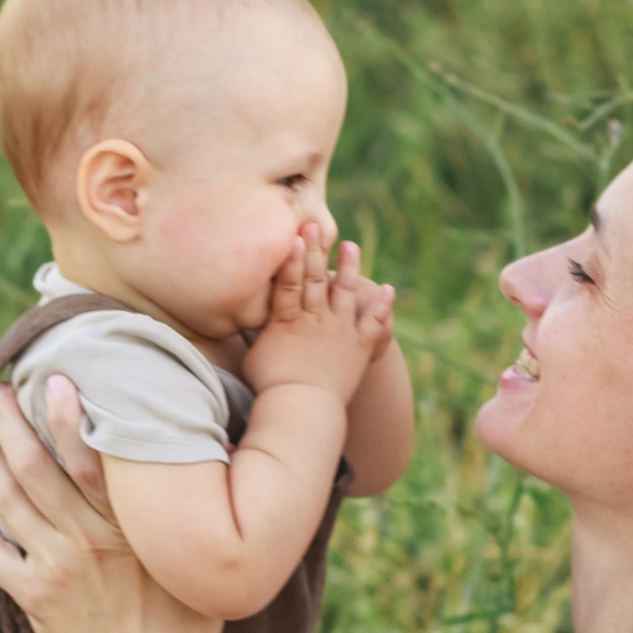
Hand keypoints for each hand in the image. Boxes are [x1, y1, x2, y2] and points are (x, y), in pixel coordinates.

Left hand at [0, 379, 221, 632]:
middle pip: (35, 467)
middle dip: (11, 424)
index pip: (90, 454)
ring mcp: (54, 567)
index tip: (54, 380)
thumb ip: (183, 518)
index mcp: (127, 526)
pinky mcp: (31, 596)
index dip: (66, 413)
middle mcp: (85, 539)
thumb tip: (198, 469)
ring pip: (8, 501)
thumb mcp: (194, 565)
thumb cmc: (185, 629)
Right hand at [243, 230, 395, 411]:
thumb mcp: (253, 356)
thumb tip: (244, 319)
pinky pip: (375, 322)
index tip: (294, 236)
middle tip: (316, 225)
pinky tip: (388, 290)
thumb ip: (257, 334)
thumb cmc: (271, 387)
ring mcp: (340, 331)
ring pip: (346, 292)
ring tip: (351, 246)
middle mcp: (315, 319)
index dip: (290, 258)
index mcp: (287, 321)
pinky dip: (382, 306)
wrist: (304, 408)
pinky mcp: (359, 346)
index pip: (287, 282)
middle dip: (316, 250)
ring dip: (349, 267)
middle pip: (314, 278)